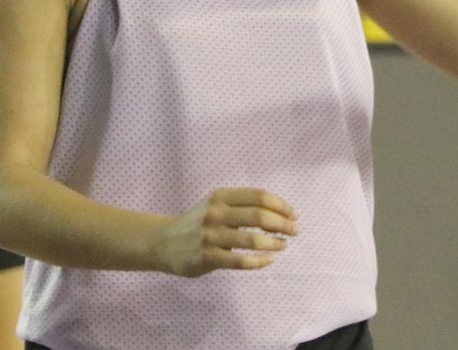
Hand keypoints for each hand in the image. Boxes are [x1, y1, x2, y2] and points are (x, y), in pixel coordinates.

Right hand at [155, 188, 297, 276]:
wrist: (163, 241)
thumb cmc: (198, 222)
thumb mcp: (216, 204)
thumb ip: (242, 205)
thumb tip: (280, 213)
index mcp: (221, 196)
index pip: (259, 196)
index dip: (280, 205)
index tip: (293, 215)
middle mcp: (216, 212)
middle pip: (259, 215)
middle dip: (282, 224)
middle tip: (294, 231)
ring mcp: (210, 235)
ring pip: (251, 239)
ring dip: (274, 243)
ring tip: (283, 246)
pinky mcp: (206, 256)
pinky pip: (239, 261)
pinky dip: (258, 262)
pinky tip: (268, 261)